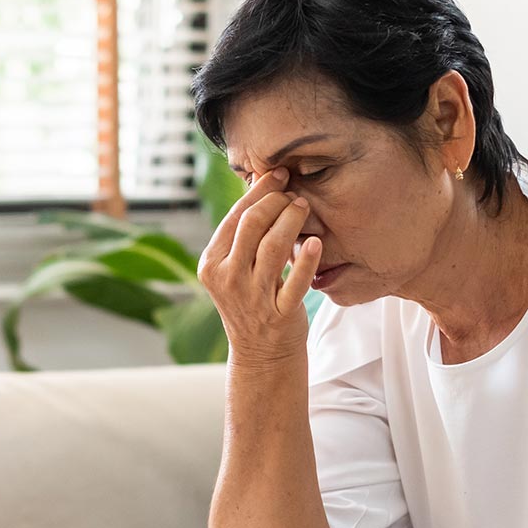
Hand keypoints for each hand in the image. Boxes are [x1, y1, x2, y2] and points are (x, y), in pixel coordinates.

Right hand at [197, 168, 321, 367]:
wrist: (260, 354)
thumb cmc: (251, 300)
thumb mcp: (234, 268)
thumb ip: (242, 233)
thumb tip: (260, 180)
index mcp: (212, 264)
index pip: (235, 217)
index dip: (260, 191)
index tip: (279, 173)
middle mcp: (227, 279)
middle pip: (253, 225)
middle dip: (277, 201)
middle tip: (295, 194)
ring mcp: (252, 298)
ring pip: (273, 247)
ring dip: (292, 220)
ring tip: (304, 208)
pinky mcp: (278, 314)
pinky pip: (295, 282)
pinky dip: (306, 261)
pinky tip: (315, 243)